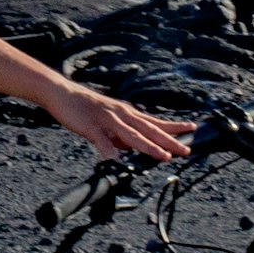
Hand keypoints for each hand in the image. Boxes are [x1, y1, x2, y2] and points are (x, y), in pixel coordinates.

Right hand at [44, 81, 192, 161]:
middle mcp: (122, 114)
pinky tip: (116, 160)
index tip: (192, 130)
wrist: (61, 93)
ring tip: (163, 156)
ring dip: (148, 146)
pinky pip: (102, 140)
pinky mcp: (91, 126)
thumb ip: (120, 135)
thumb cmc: (84, 108)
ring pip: (131, 135)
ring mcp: (107, 120)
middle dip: (168, 141)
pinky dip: (110, 150)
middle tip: (186, 150)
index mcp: (127, 114)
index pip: (155, 122)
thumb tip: (132, 148)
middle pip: (149, 129)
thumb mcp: (108, 122)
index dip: (173, 127)